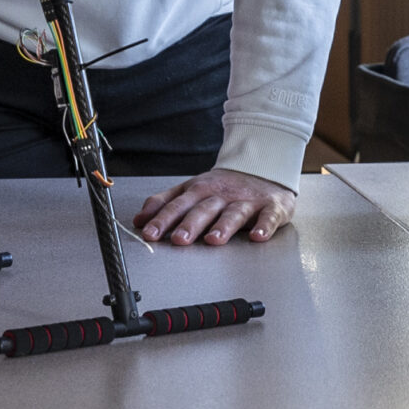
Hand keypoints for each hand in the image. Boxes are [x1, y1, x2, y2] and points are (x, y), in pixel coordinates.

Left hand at [134, 169, 294, 245]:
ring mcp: (246, 200)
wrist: (263, 168)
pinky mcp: (271, 206)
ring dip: (223, 226)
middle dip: (190, 224)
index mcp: (199, 190)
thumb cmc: (222, 187)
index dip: (162, 218)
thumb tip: (138, 220)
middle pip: (204, 209)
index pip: (178, 204)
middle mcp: (221, 195)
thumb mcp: (191, 190)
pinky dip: (264, 226)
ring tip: (214, 240)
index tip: (148, 233)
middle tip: (178, 240)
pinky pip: (268, 217)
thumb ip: (165, 203)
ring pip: (233, 213)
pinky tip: (258, 236)